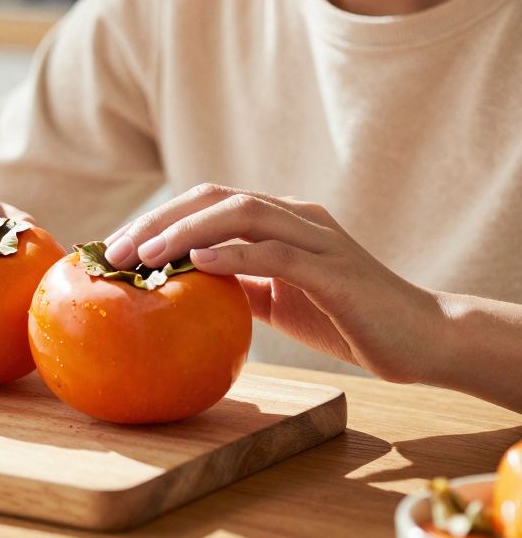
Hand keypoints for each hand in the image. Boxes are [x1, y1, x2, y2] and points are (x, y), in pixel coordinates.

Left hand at [101, 183, 444, 383]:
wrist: (423, 339)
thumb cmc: (348, 319)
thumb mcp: (278, 300)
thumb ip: (238, 284)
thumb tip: (184, 286)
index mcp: (280, 221)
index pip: (208, 203)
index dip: (158, 219)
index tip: (114, 248)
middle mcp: (297, 217)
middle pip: (216, 198)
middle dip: (159, 220)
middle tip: (116, 250)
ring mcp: (318, 239)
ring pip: (243, 214)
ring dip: (186, 230)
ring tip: (145, 254)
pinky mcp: (335, 271)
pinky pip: (278, 253)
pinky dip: (236, 253)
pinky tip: (200, 261)